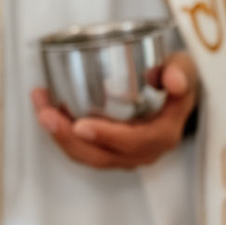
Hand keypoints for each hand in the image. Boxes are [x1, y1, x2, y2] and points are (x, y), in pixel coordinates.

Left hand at [32, 52, 198, 170]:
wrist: (174, 92)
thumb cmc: (175, 80)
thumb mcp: (183, 68)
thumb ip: (180, 72)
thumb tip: (173, 81)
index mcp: (163, 135)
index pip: (134, 143)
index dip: (106, 137)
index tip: (81, 125)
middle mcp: (143, 152)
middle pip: (102, 155)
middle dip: (70, 139)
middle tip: (48, 115)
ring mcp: (124, 155)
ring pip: (88, 155)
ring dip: (60, 137)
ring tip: (41, 109)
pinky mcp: (109, 151)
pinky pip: (83, 149)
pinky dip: (62, 133)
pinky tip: (47, 109)